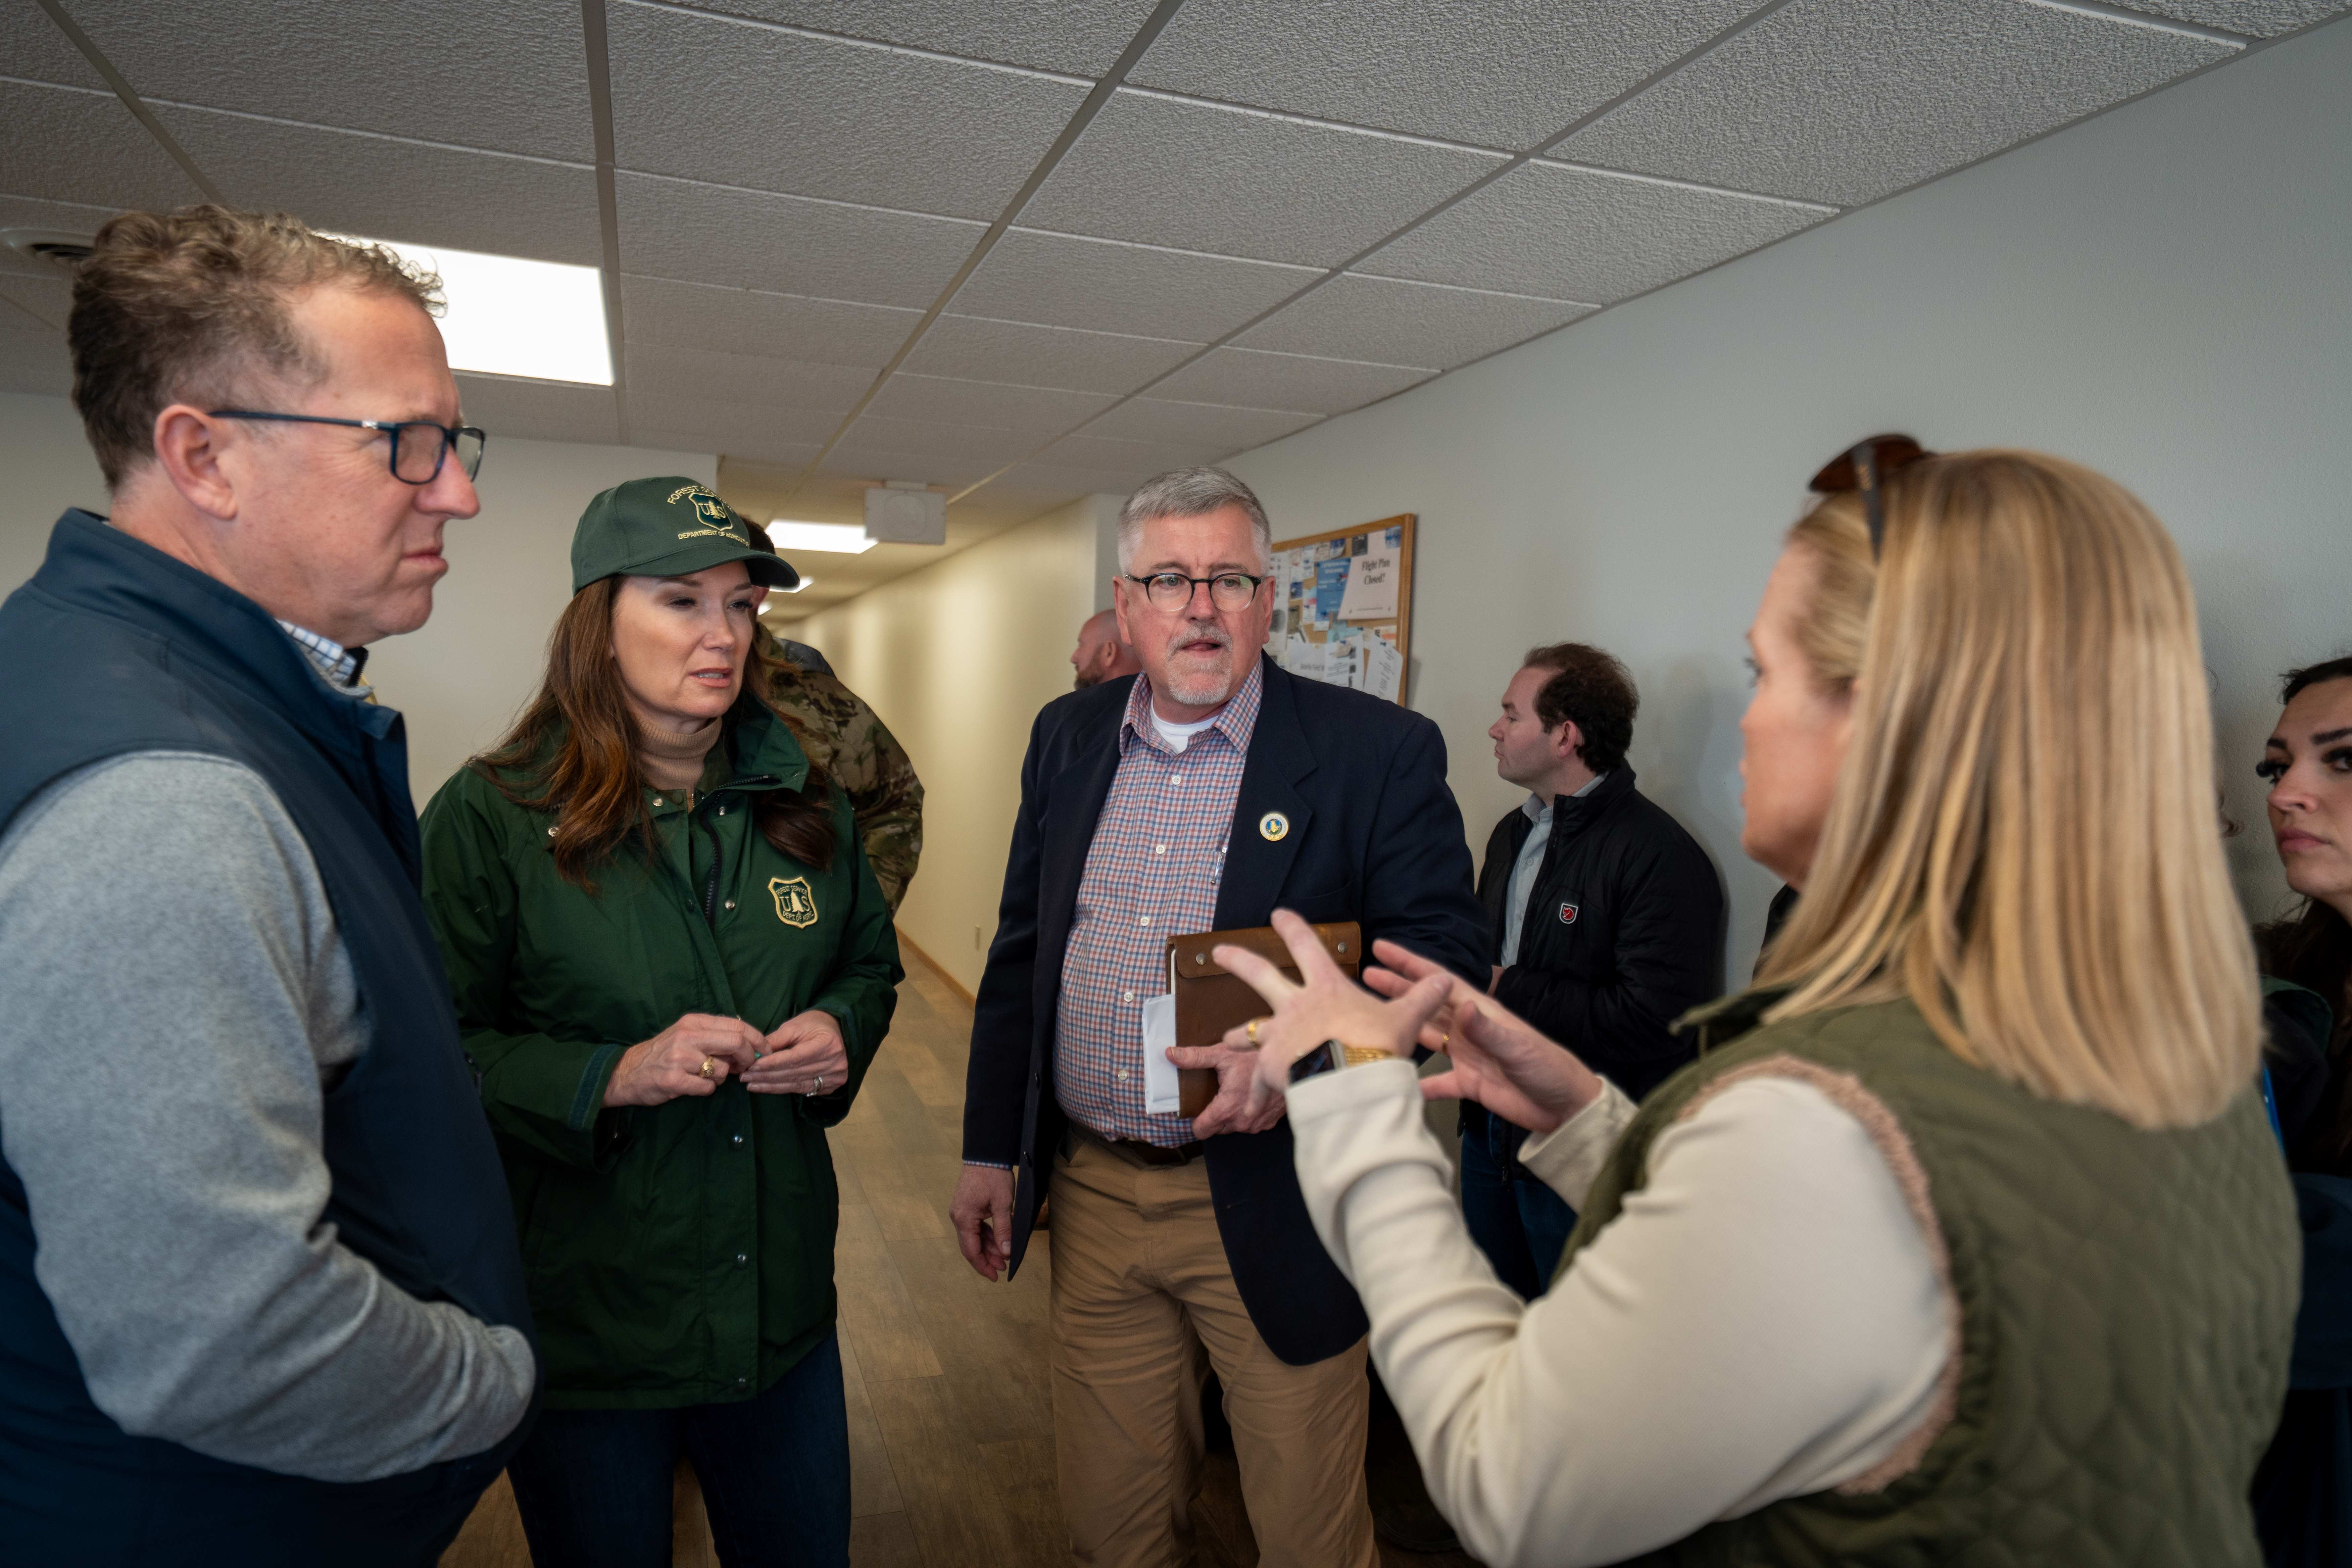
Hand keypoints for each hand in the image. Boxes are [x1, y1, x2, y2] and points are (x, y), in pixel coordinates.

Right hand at [603, 1013, 763, 1107]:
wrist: (626, 1072)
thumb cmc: (663, 1054)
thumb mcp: (686, 1034)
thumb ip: (714, 1035)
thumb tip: (750, 1044)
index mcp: (693, 1022)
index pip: (737, 1025)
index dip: (757, 1039)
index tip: (764, 1051)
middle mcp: (687, 1036)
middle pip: (736, 1042)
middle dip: (748, 1058)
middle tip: (745, 1068)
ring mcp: (679, 1058)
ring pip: (722, 1069)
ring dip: (721, 1078)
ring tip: (704, 1076)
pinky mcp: (673, 1080)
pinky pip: (707, 1088)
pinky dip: (706, 1090)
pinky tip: (693, 1086)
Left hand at [744, 1009, 848, 1096]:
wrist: (839, 1031)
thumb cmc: (815, 1024)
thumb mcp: (796, 1025)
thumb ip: (777, 1040)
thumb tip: (755, 1053)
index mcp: (827, 1044)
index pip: (795, 1058)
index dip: (772, 1064)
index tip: (751, 1066)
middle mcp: (835, 1063)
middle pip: (794, 1073)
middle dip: (767, 1076)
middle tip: (745, 1077)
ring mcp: (835, 1077)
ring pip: (797, 1085)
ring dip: (771, 1086)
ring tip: (751, 1085)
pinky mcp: (831, 1086)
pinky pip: (802, 1090)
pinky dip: (782, 1089)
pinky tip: (767, 1088)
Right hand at [951, 1163, 1014, 1280]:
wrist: (985, 1154)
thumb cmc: (994, 1176)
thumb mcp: (1003, 1204)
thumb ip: (1003, 1230)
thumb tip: (1006, 1253)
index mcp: (964, 1219)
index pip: (971, 1251)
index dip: (983, 1266)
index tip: (995, 1276)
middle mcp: (958, 1217)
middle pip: (970, 1246)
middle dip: (987, 1259)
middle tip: (1003, 1268)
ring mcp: (960, 1212)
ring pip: (973, 1237)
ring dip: (987, 1248)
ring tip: (1004, 1257)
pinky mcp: (965, 1207)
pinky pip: (974, 1227)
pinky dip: (985, 1236)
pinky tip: (997, 1242)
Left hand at [1166, 1039, 1287, 1137]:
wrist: (1293, 1059)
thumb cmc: (1256, 1055)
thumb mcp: (1222, 1053)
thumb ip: (1195, 1057)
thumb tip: (1170, 1054)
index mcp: (1226, 1108)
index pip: (1202, 1130)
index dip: (1196, 1120)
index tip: (1197, 1108)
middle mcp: (1241, 1122)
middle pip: (1218, 1128)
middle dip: (1215, 1114)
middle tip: (1219, 1093)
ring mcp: (1257, 1124)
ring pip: (1235, 1127)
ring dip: (1232, 1114)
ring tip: (1236, 1093)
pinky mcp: (1269, 1122)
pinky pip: (1251, 1124)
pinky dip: (1248, 1113)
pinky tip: (1250, 1097)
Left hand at [1206, 910, 1452, 1118]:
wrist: (1352, 1085)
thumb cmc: (1375, 1048)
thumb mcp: (1403, 1021)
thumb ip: (1420, 1000)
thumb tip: (1445, 981)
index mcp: (1325, 989)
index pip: (1306, 946)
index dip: (1292, 927)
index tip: (1278, 914)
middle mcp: (1295, 1007)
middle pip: (1259, 975)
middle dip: (1237, 960)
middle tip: (1218, 952)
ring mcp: (1278, 1038)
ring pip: (1250, 1031)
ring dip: (1239, 1034)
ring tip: (1226, 1040)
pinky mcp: (1270, 1070)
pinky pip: (1258, 1085)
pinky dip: (1255, 1096)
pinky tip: (1250, 1110)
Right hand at [1365, 940, 1602, 1135]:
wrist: (1566, 1107)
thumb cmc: (1549, 1068)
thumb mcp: (1519, 1046)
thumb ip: (1488, 1029)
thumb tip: (1462, 1006)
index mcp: (1481, 1011)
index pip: (1440, 982)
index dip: (1411, 964)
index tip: (1383, 948)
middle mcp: (1470, 1028)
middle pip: (1427, 1004)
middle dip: (1398, 988)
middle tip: (1365, 975)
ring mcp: (1468, 1055)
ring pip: (1426, 1035)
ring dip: (1402, 1025)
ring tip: (1372, 1017)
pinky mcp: (1469, 1083)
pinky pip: (1437, 1082)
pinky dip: (1418, 1082)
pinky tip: (1395, 1082)